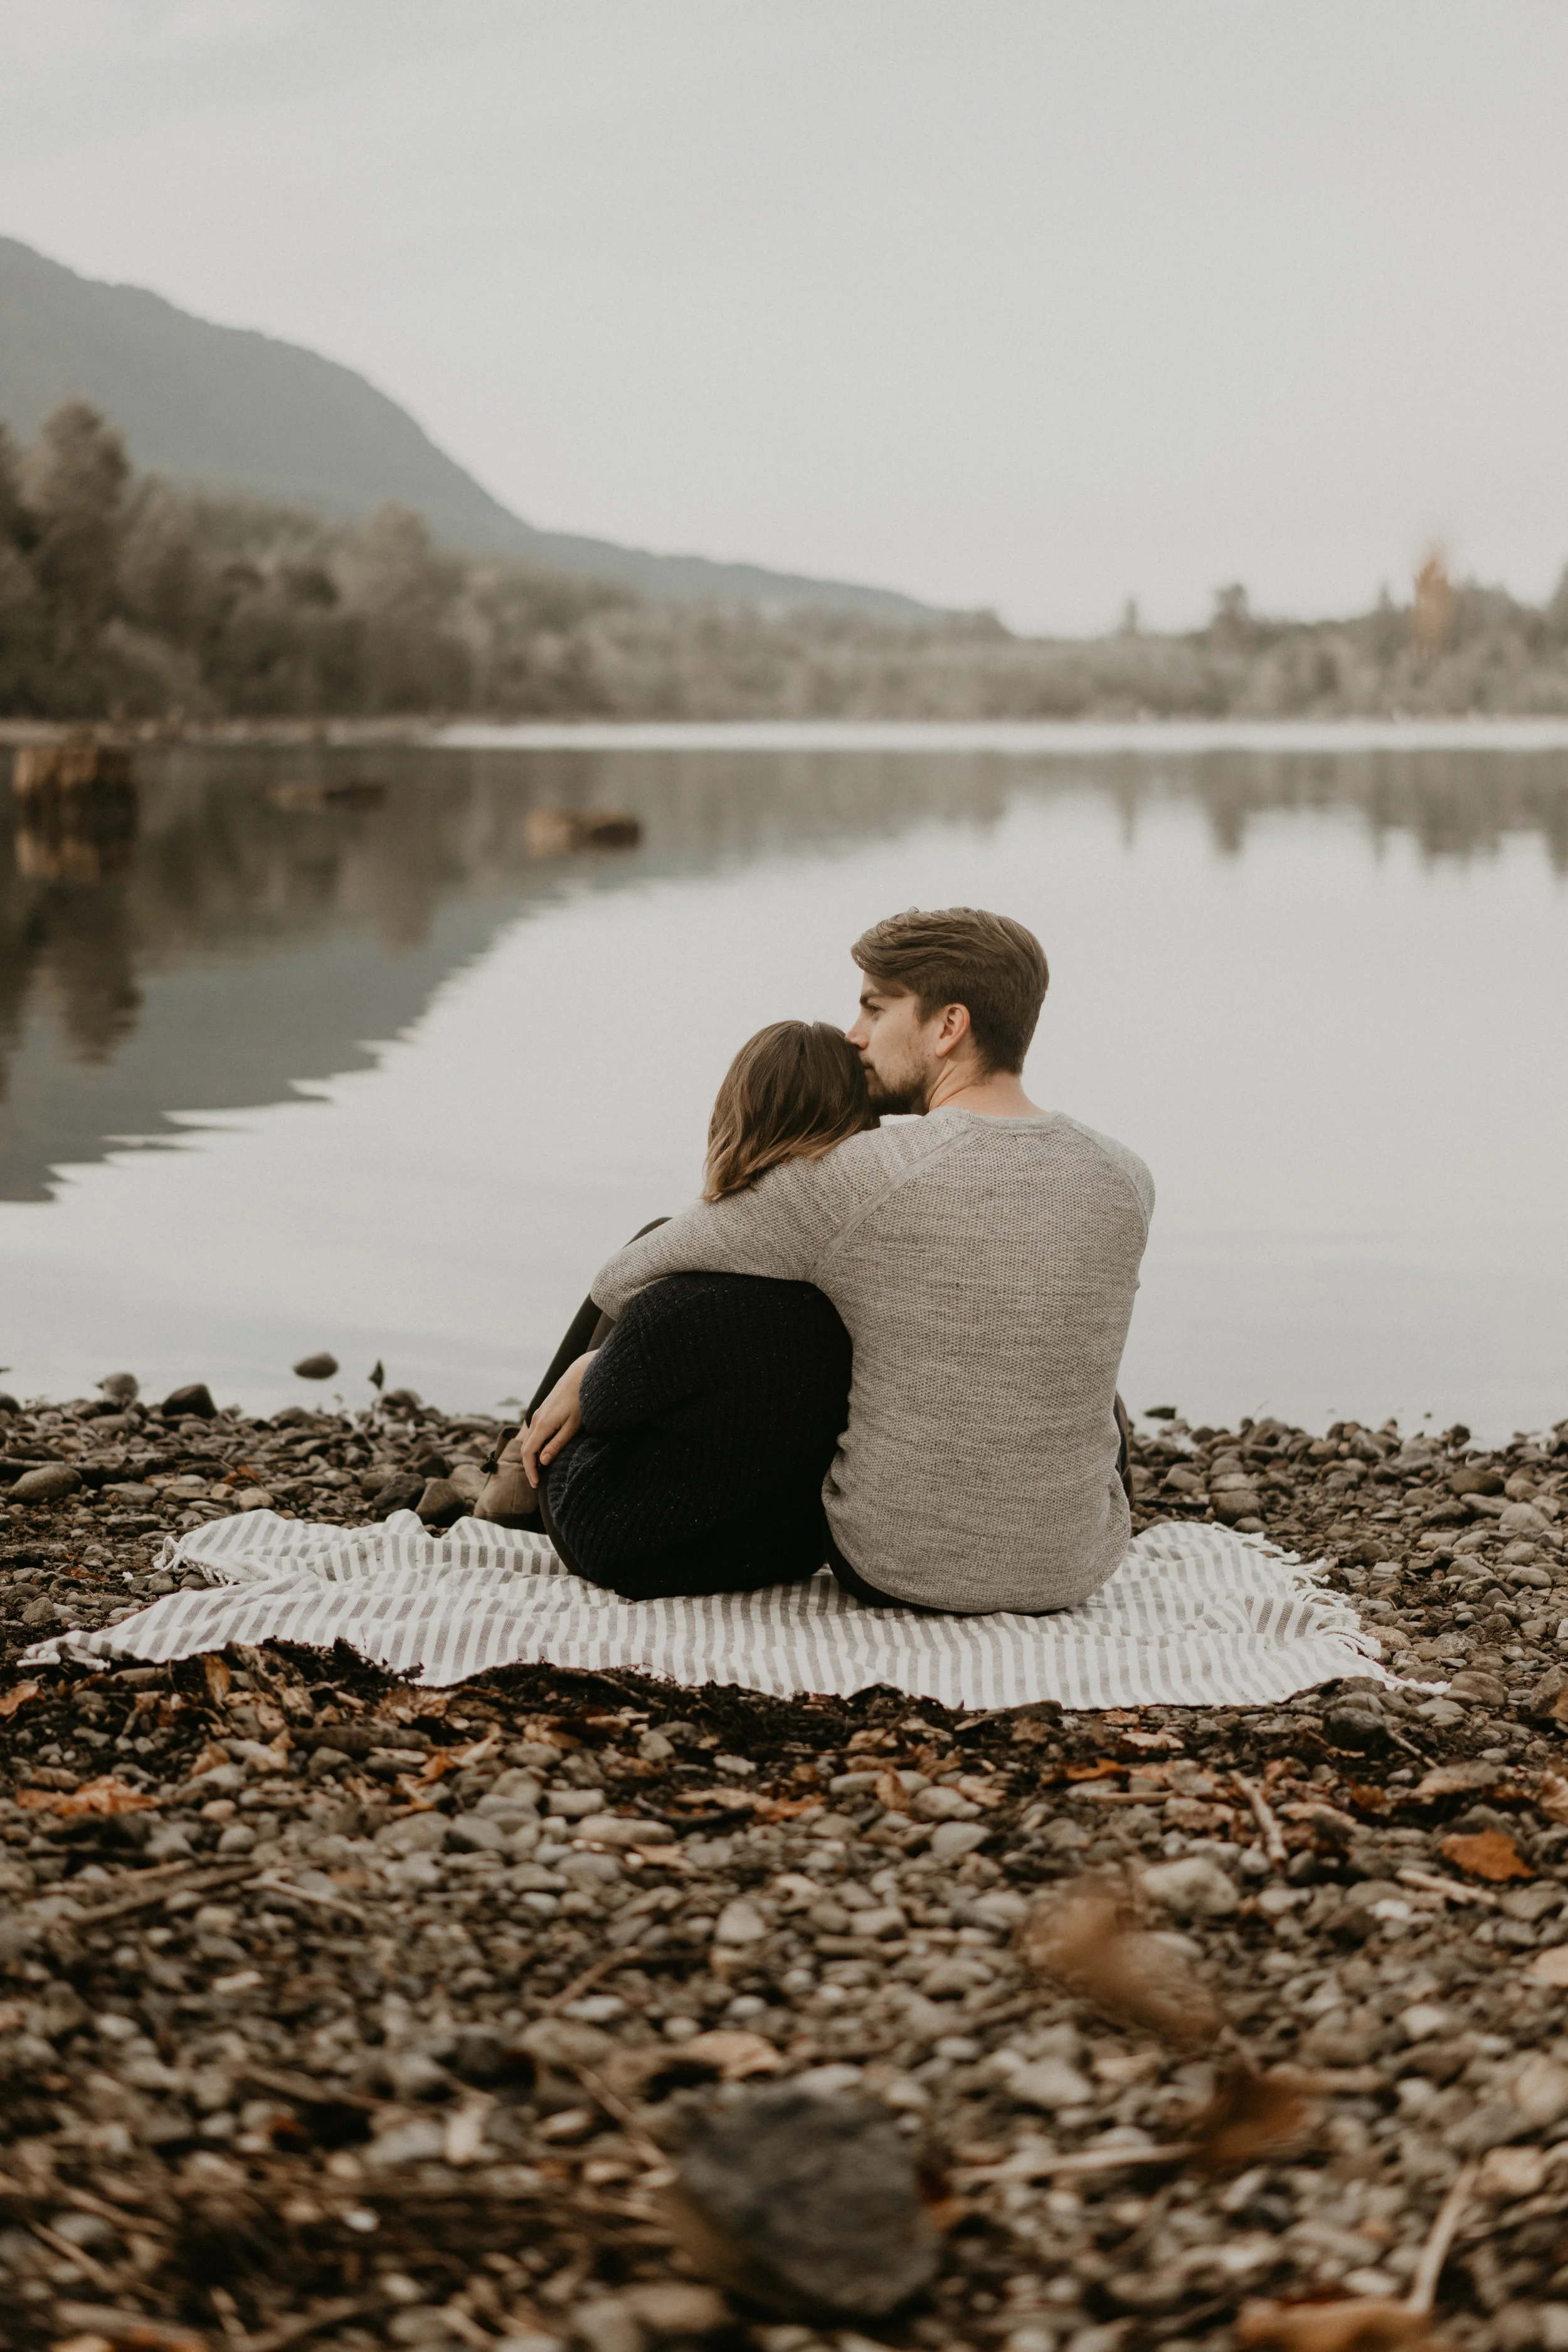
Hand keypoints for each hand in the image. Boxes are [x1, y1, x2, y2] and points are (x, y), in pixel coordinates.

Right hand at [521, 1352, 595, 1482]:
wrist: (581, 1375)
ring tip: (541, 1470)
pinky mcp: (543, 1411)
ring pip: (529, 1440)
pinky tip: (544, 1452)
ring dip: (532, 1456)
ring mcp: (539, 1414)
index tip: (536, 1483)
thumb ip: (557, 1443)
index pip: (529, 1453)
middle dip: (529, 1466)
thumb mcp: (573, 1426)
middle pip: (526, 1448)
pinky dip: (535, 1445)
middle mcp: (536, 1419)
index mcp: (543, 1424)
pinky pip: (534, 1432)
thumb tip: (543, 1461)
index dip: (530, 1470)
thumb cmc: (581, 1401)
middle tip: (537, 1481)